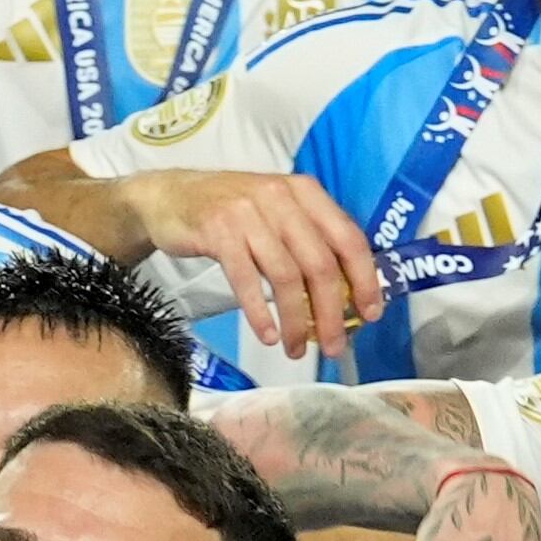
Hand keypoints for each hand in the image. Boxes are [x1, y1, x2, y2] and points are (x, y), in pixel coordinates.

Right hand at [126, 169, 384, 366]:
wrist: (170, 197)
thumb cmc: (231, 212)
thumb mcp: (277, 212)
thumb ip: (309, 239)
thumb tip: (345, 291)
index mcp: (305, 192)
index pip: (347, 237)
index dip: (364, 278)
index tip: (370, 313)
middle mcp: (281, 197)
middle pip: (319, 263)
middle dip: (331, 312)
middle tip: (334, 346)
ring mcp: (248, 213)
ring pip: (285, 276)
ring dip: (295, 321)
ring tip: (295, 349)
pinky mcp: (218, 231)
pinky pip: (246, 280)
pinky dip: (259, 313)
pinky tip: (267, 335)